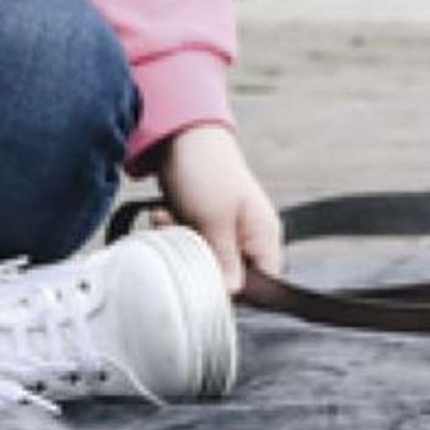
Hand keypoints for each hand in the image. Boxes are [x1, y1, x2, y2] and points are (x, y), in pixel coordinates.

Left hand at [153, 123, 281, 294]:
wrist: (179, 133)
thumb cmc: (206, 170)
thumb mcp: (215, 218)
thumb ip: (225, 260)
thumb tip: (233, 295)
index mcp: (264, 236)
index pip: (262, 286)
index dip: (234, 291)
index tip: (205, 277)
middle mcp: (250, 238)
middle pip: (228, 277)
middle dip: (199, 262)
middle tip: (181, 234)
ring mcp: (226, 231)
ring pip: (203, 262)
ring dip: (181, 245)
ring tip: (169, 217)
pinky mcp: (203, 225)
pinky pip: (189, 245)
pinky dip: (174, 233)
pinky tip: (164, 213)